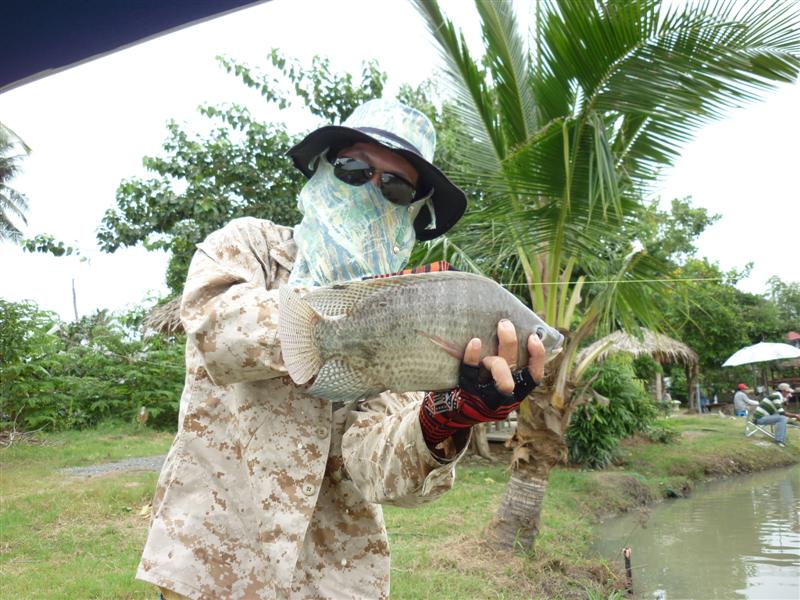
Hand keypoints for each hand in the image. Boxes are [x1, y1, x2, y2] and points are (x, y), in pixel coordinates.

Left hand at [419, 320, 544, 449]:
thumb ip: (507, 364)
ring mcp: (485, 395)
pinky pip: (471, 373)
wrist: (450, 413)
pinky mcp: (467, 393)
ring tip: (496, 327)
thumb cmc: (478, 388)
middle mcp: (504, 395)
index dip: (537, 357)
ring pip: (498, 369)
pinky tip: (474, 342)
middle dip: (511, 343)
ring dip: (499, 346)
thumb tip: (517, 332)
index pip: (533, 377)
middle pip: (514, 367)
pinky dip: (473, 357)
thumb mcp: (497, 381)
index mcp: (516, 393)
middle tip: (505, 324)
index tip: (533, 337)